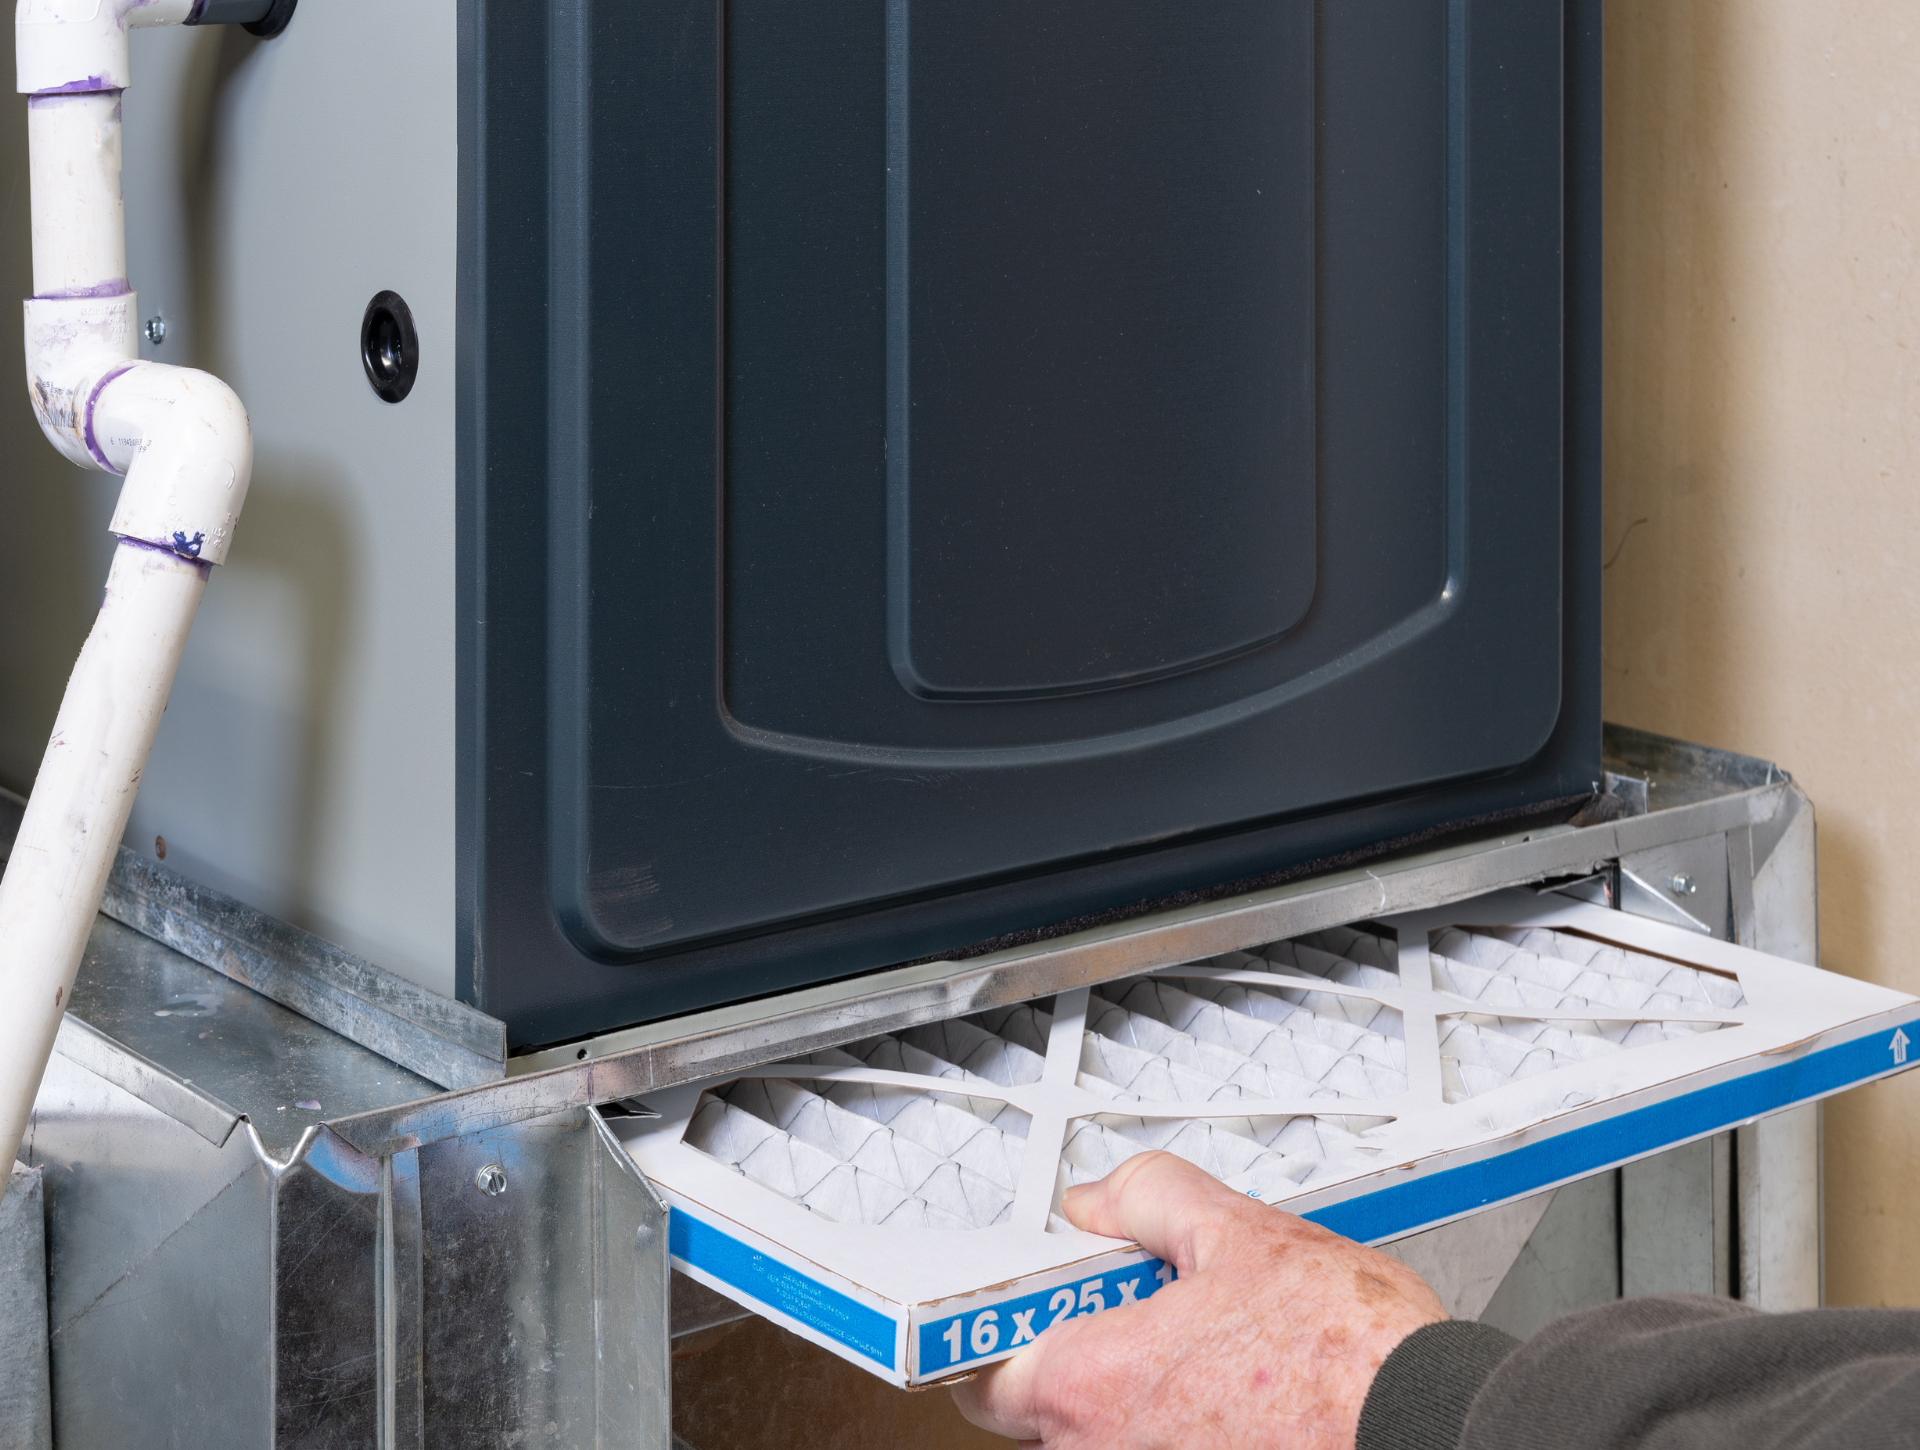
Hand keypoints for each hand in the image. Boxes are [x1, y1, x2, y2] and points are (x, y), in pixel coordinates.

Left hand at [950, 1151, 1445, 1448]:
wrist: (1434, 1427)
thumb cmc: (1350, 1355)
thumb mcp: (1238, 1233)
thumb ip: (1147, 1200)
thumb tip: (1099, 1199)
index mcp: (1091, 1384)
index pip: (984, 1378)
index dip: (1008, 1336)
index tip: (1040, 1309)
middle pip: (1050, 1414)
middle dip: (1091, 1362)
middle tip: (1153, 1315)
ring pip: (1112, 1442)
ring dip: (1145, 1403)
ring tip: (1219, 1357)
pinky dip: (1188, 1433)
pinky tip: (1245, 1403)